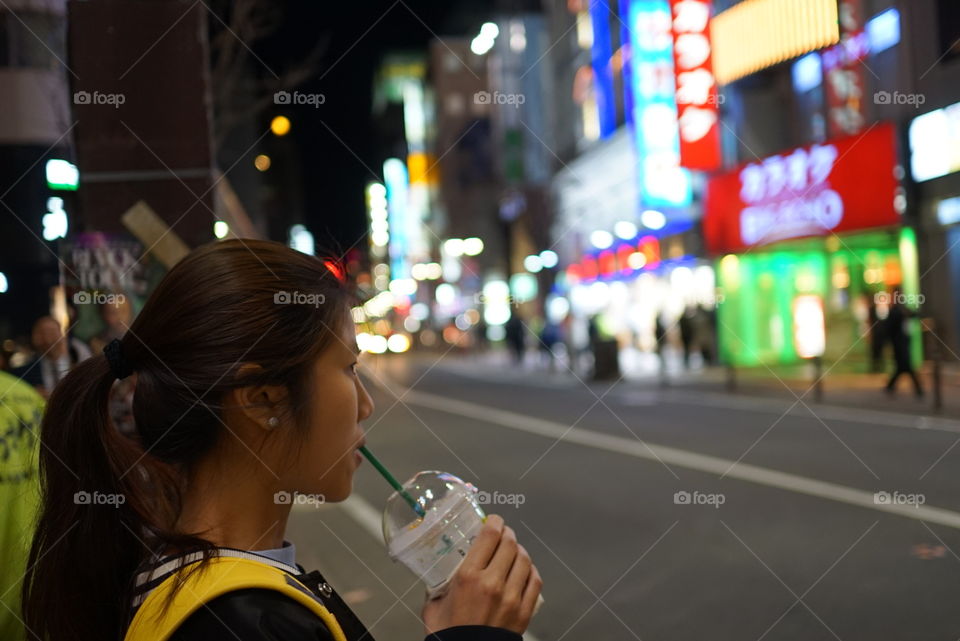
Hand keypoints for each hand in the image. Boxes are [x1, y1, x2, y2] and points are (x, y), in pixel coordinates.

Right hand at [422, 514, 542, 634]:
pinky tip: (524, 569)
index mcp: (469, 577)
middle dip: (507, 534)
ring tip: (513, 550)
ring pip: (524, 559)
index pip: (490, 535)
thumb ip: (438, 586)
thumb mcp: (434, 605)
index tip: (493, 520)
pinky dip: (531, 570)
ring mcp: (512, 597)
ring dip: (519, 550)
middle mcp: (493, 583)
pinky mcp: (525, 611)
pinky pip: (535, 581)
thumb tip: (438, 574)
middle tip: (502, 533)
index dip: (494, 522)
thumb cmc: (449, 635)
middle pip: (509, 543)